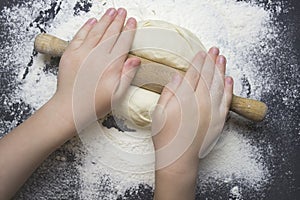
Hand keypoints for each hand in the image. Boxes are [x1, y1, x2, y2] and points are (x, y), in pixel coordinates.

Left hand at [52, 8, 139, 130]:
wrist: (69, 108)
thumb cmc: (94, 104)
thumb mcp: (118, 95)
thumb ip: (127, 75)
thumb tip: (136, 60)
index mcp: (111, 66)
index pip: (123, 42)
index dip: (128, 30)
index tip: (132, 21)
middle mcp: (97, 56)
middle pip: (110, 33)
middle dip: (118, 20)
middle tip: (123, 11)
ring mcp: (82, 54)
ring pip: (96, 31)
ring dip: (104, 20)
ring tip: (111, 11)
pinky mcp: (70, 54)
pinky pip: (79, 36)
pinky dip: (86, 27)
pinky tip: (92, 21)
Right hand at [152, 47, 232, 198]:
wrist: (179, 158)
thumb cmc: (166, 137)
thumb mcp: (159, 113)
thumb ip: (169, 93)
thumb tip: (178, 77)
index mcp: (184, 100)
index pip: (193, 75)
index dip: (197, 63)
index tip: (200, 53)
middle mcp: (200, 103)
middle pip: (207, 77)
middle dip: (210, 61)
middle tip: (214, 50)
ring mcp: (212, 111)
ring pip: (218, 85)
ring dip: (220, 70)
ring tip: (221, 58)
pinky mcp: (219, 120)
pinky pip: (226, 100)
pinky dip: (228, 88)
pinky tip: (229, 79)